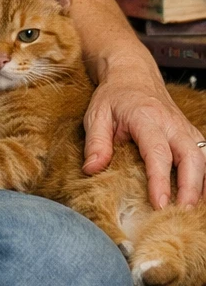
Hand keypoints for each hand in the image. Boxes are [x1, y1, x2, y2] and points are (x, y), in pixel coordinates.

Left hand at [83, 58, 205, 207]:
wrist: (132, 73)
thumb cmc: (114, 96)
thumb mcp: (96, 114)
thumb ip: (95, 142)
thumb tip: (92, 169)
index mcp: (147, 117)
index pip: (158, 153)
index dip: (160, 180)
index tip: (159, 204)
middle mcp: (172, 123)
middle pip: (192, 157)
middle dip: (190, 187)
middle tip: (180, 213)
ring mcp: (184, 128)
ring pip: (203, 157)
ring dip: (200, 184)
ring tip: (189, 210)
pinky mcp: (190, 133)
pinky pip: (204, 155)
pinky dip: (204, 177)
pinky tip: (196, 196)